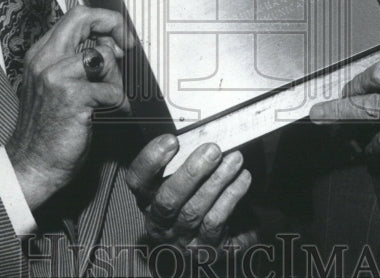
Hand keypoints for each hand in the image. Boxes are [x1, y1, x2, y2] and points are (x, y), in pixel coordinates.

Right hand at [5, 7, 130, 208]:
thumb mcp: (58, 86)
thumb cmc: (49, 129)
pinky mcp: (71, 97)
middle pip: (83, 18)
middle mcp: (45, 59)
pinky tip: (111, 113)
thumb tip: (113, 46)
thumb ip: (80, 62)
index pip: (76, 16)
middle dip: (113, 27)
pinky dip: (118, 103)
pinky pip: (110, 89)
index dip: (103, 20)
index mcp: (42, 54)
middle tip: (128, 48)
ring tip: (110, 98)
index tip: (120, 37)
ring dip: (116, 78)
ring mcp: (55, 76)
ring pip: (103, 56)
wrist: (32, 165)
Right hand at [125, 136, 255, 250]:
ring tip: (235, 158)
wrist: (227, 232)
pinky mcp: (206, 249)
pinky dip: (231, 197)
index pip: (137, 181)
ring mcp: (182, 239)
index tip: (172, 140)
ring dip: (217, 181)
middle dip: (191, 172)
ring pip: (194, 211)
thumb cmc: (202, 194)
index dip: (150, 160)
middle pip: (167, 200)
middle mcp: (159, 223)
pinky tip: (243, 178)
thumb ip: (185, 158)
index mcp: (148, 199)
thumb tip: (199, 129)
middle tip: (213, 149)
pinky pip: (216, 222)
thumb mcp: (188, 177)